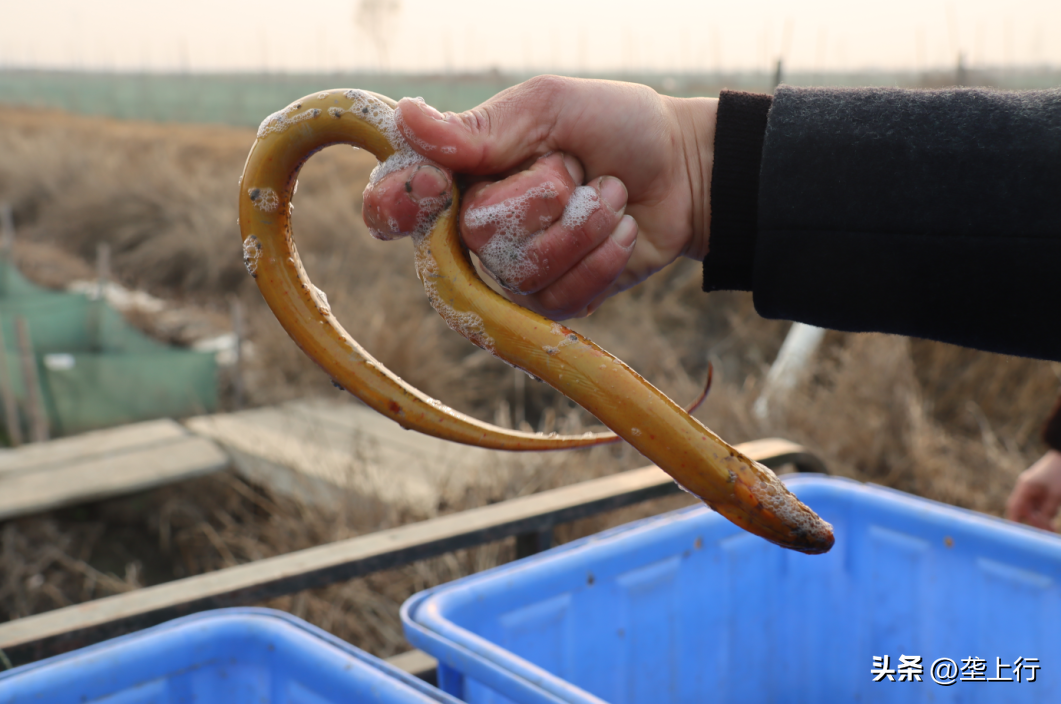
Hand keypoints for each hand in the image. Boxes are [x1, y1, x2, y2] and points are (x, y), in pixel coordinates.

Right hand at [362, 76, 716, 318]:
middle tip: (576, 169)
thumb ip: (482, 127)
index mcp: (462, 173)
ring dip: (585, 224)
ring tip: (608, 196)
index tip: (433, 186)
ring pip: (524, 269)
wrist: (683, 170)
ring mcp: (513, 270)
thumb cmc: (614, 126)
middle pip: (476, 234)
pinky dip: (603, 257)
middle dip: (544, 194)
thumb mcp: (549, 108)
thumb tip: (405, 118)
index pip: (395, 204)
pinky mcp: (553, 302)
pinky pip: (561, 298)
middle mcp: (475, 228)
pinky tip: (619, 230)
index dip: (399, 203)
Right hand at [1006, 450, 1060, 530]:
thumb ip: (1047, 511)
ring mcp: (1033, 488)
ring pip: (1033, 508)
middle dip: (1034, 522)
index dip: (1014, 522)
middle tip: (1048, 533)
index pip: (1014, 508)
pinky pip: (1039, 504)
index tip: (1018, 536)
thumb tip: (1041, 526)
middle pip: (1024, 510)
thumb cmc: (1060, 473)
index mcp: (1025, 487)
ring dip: (1041, 518)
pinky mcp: (1041, 488)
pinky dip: (1045, 512)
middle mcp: (1026, 488)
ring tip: (1052, 529)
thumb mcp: (1055, 495)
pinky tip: (1052, 517)